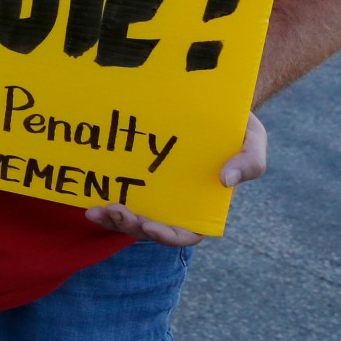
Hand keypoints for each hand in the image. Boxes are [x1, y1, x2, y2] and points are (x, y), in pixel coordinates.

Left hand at [83, 113, 265, 246]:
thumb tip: (226, 180)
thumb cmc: (235, 127)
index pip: (186, 234)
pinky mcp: (134, 180)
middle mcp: (175, 205)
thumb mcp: (253, 140)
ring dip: (111, 219)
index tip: (150, 226)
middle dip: (130, 226)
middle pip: (150, 229)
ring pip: (129, 218)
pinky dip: (102, 203)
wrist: (209, 104)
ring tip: (95, 210)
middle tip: (114, 211)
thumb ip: (250, 161)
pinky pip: (117, 197)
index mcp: (202, 206)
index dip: (167, 236)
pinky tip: (87, 199)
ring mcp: (153, 194)